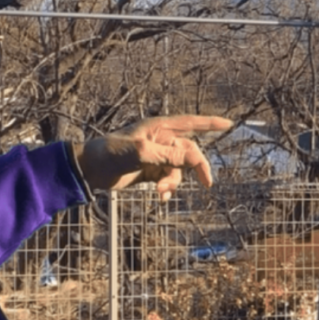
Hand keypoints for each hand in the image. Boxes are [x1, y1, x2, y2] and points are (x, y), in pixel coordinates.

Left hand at [73, 115, 231, 198]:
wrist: (89, 170)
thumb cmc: (110, 153)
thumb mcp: (139, 153)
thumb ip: (167, 155)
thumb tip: (192, 158)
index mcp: (159, 128)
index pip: (190, 123)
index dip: (210, 123)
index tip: (228, 124)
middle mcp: (160, 140)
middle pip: (189, 151)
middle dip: (197, 167)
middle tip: (207, 184)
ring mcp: (156, 155)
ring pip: (179, 169)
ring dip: (174, 182)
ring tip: (160, 192)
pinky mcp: (150, 171)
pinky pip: (168, 179)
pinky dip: (167, 188)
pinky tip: (160, 196)